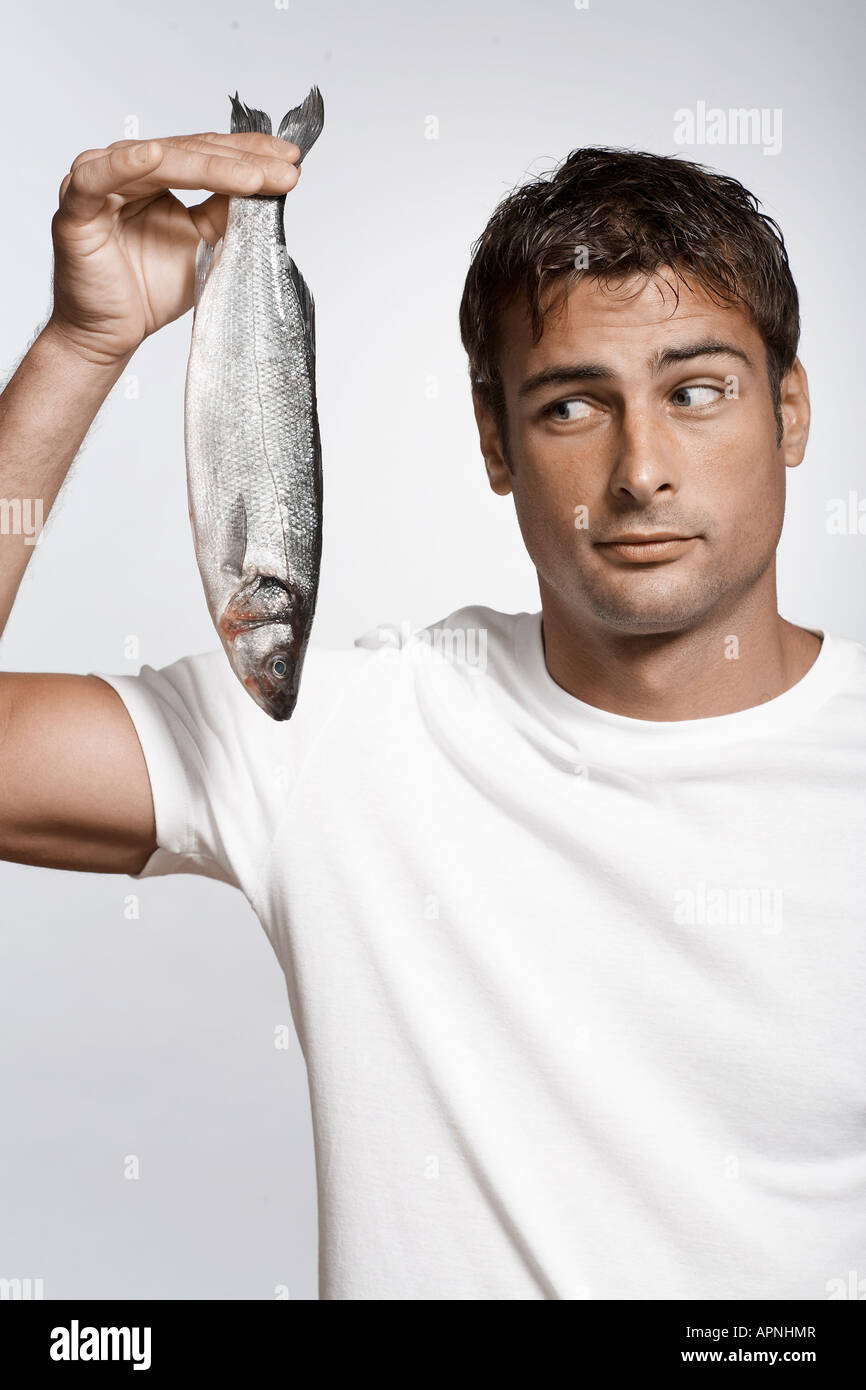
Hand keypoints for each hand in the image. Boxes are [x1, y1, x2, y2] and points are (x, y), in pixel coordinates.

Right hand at [47, 133, 301, 366]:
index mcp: (155, 174)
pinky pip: (98, 178)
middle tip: (285, 170)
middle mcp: (126, 168)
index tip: (292, 159)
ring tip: (253, 177)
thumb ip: (224, 212)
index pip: (206, 152)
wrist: (111, 334)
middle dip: (241, 161)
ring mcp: (98, 182)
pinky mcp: (76, 207)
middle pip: (188, 153)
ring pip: (158, 161)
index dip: (248, 153)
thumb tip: (265, 184)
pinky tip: (154, 155)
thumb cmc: (148, 290)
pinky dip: (125, 164)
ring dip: (208, 166)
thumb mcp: (203, 245)